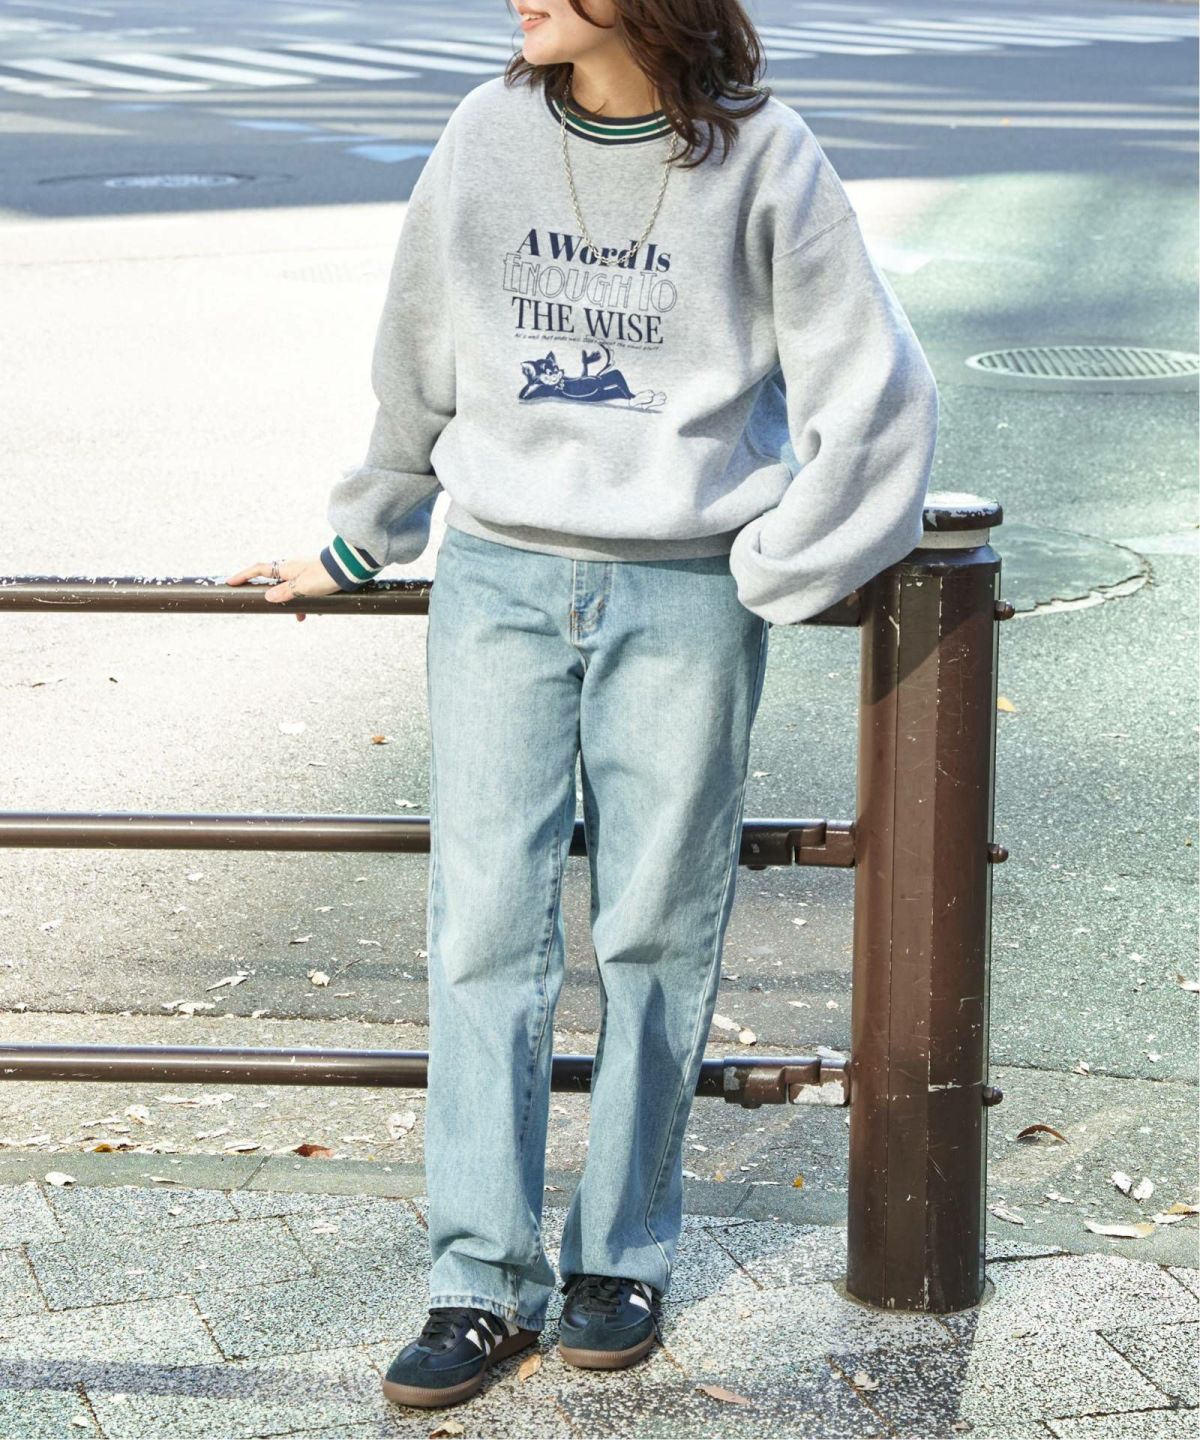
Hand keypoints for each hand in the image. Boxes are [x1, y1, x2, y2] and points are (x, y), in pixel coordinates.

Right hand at [223, 556, 341, 621]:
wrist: (350, 568)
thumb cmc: (326, 575)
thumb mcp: (303, 587)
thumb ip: (285, 593)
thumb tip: (267, 597)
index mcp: (286, 568)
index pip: (258, 570)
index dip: (243, 575)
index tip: (230, 582)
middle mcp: (292, 568)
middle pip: (272, 580)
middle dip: (267, 593)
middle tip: (260, 603)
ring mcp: (303, 572)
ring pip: (290, 589)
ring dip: (291, 602)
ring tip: (298, 617)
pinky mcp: (314, 578)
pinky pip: (303, 591)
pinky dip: (304, 602)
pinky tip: (312, 613)